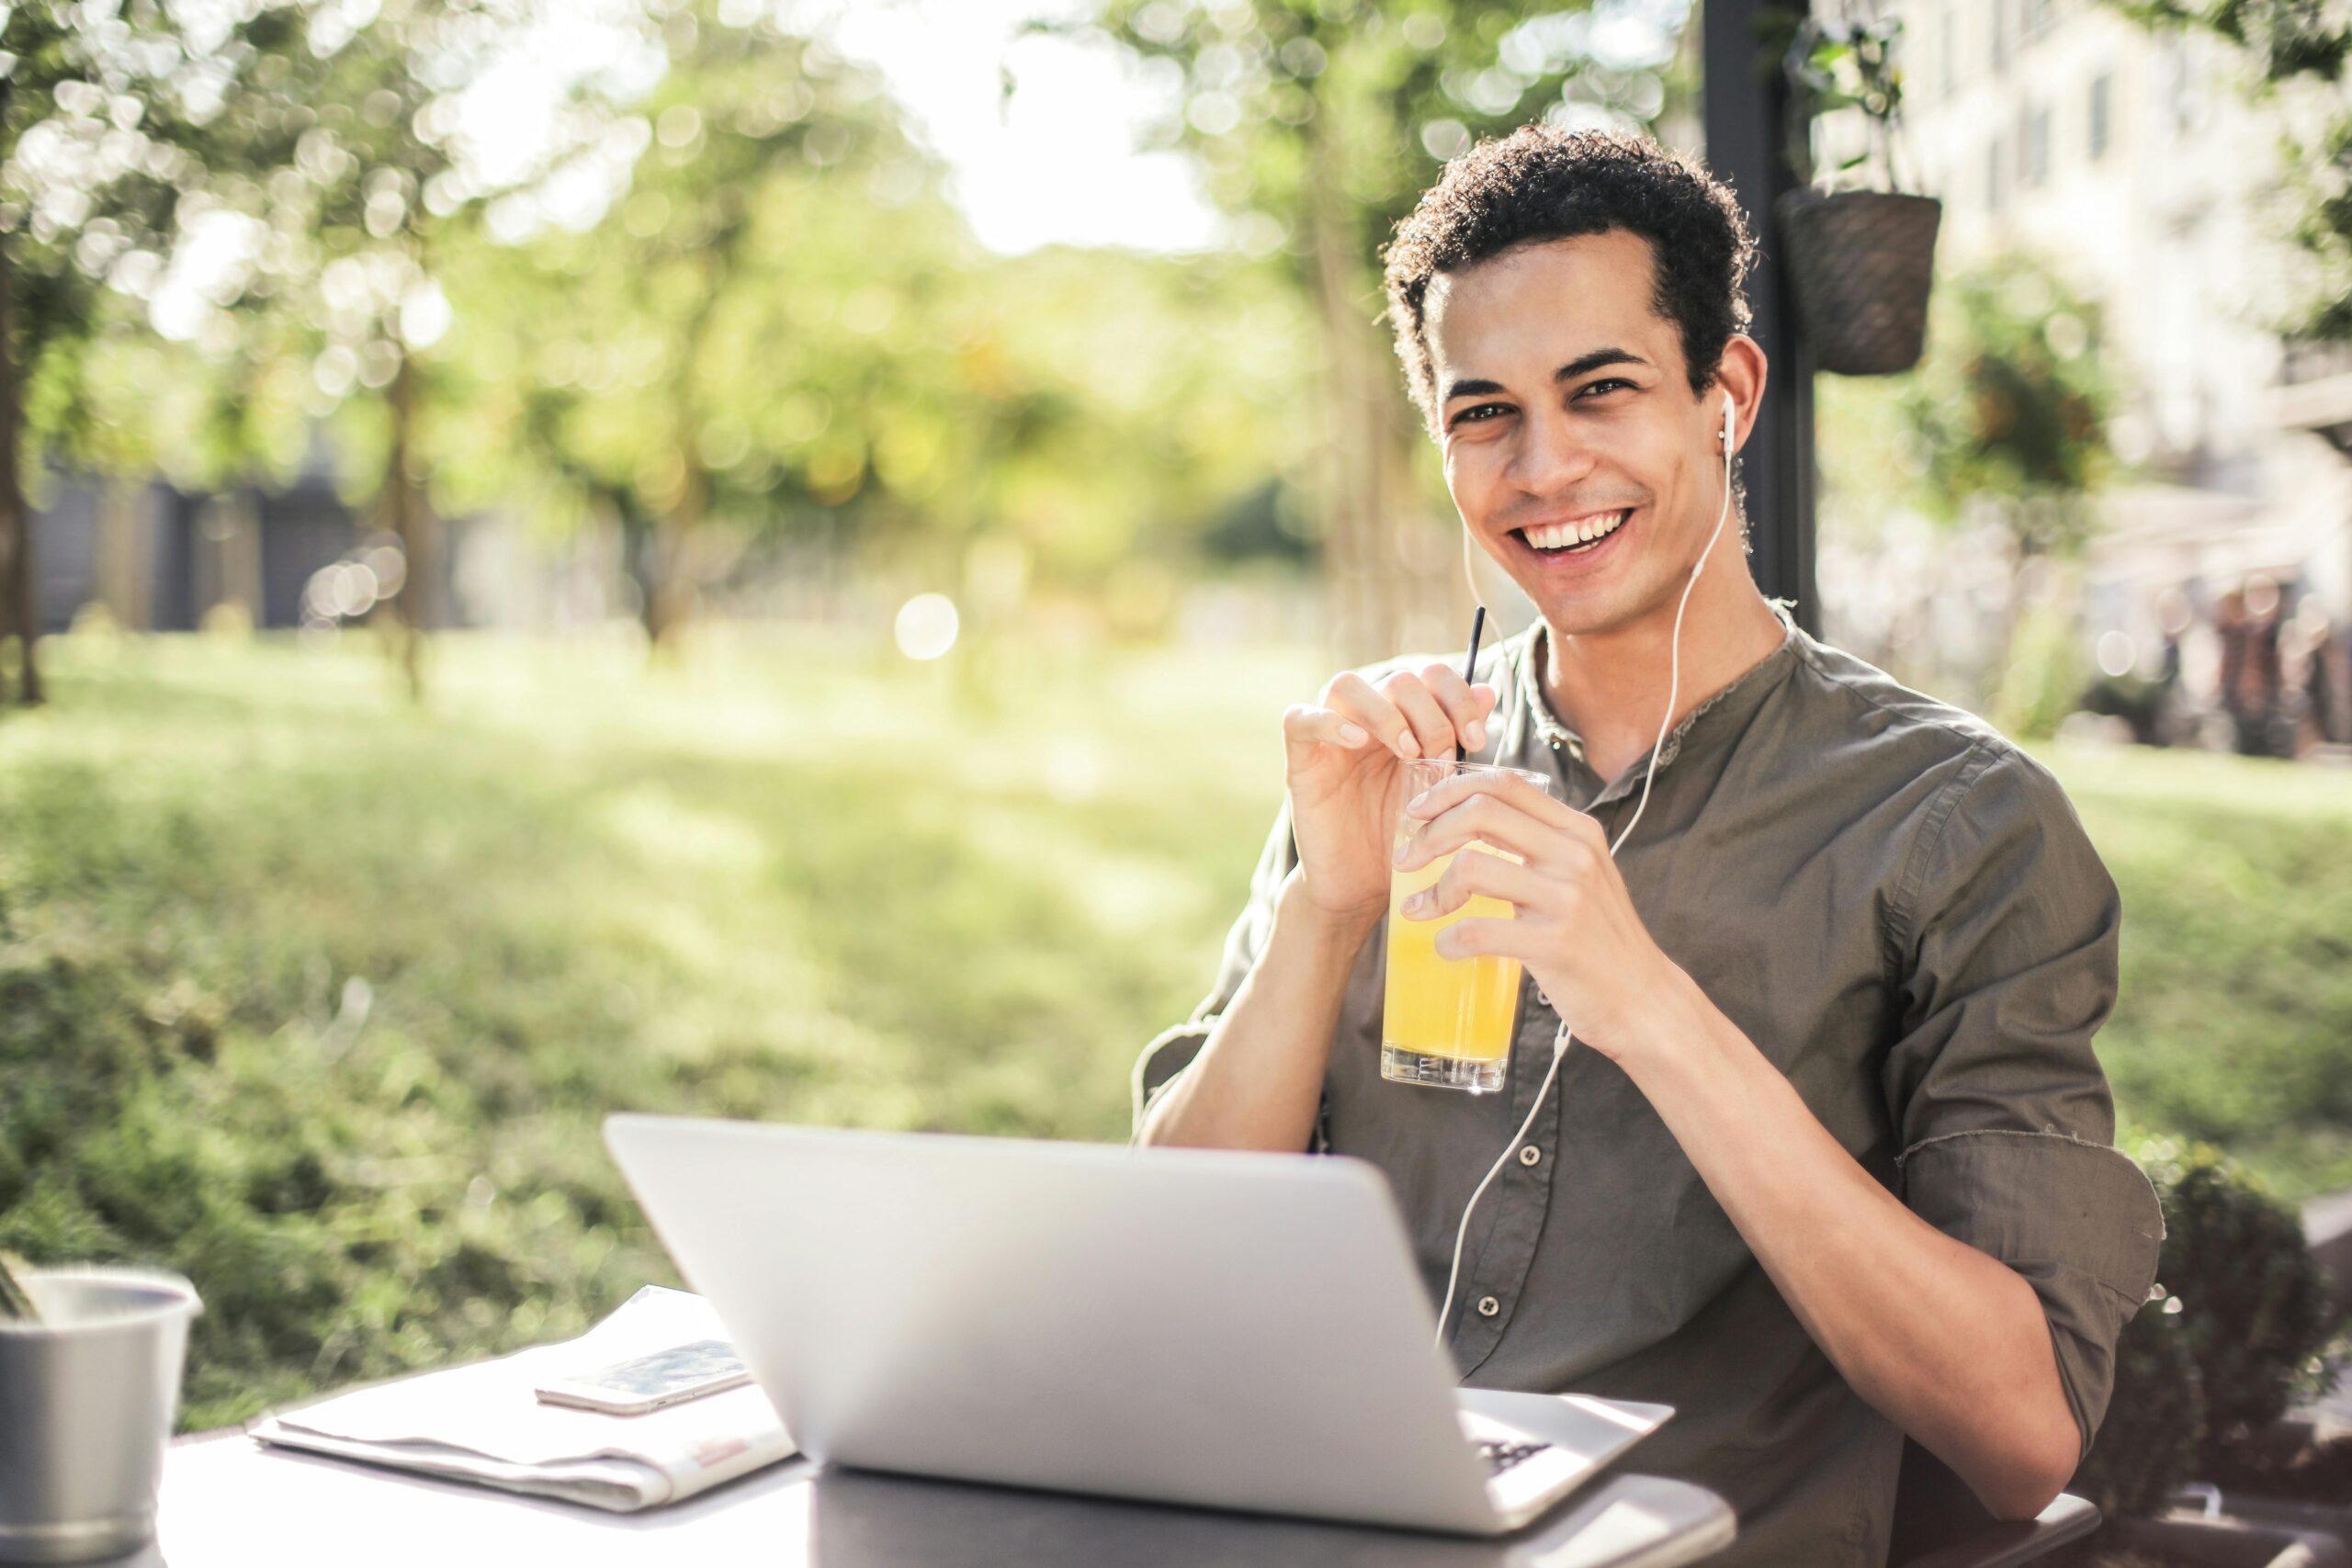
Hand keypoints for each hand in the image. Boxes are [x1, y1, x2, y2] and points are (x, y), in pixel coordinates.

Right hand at [1280, 664, 1499, 926]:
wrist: (1363, 889)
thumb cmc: (1403, 840)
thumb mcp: (1441, 790)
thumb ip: (1459, 741)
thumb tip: (1487, 691)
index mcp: (1404, 721)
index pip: (1430, 676)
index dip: (1457, 696)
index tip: (1476, 740)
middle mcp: (1366, 721)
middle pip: (1396, 680)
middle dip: (1430, 713)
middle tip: (1442, 756)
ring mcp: (1330, 739)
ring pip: (1346, 685)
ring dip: (1385, 712)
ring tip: (1408, 752)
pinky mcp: (1301, 763)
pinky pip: (1298, 719)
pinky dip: (1328, 721)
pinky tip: (1357, 742)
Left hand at [1391, 768, 1680, 1057]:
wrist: (1644, 999)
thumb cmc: (1600, 939)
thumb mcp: (1580, 876)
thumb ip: (1538, 845)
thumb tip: (1468, 821)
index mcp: (1578, 831)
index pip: (1504, 784)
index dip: (1450, 789)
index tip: (1417, 812)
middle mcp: (1575, 855)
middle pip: (1480, 812)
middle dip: (1429, 833)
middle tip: (1405, 860)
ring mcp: (1567, 898)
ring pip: (1472, 868)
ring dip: (1432, 891)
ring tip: (1417, 911)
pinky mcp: (1556, 944)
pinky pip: (1478, 932)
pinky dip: (1449, 940)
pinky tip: (1446, 948)